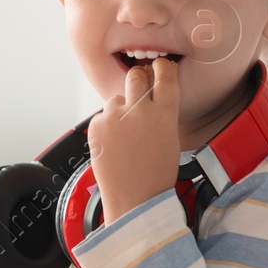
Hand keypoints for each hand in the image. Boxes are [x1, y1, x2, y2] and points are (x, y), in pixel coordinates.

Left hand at [86, 58, 179, 219]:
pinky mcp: (97, 126)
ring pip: (116, 99)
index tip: (159, 68)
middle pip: (136, 75)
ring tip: (124, 136)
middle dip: (137, 80)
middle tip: (137, 91)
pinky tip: (114, 146)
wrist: (135, 200)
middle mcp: (140, 110)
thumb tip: (150, 98)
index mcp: (165, 113)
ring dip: (120, 110)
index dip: (162, 68)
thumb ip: (160, 115)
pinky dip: (107, 127)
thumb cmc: (155, 176)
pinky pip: (102, 117)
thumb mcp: (170, 139)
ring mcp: (116, 117)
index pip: (165, 73)